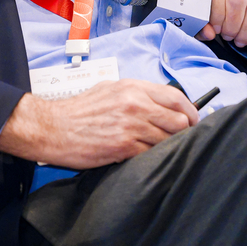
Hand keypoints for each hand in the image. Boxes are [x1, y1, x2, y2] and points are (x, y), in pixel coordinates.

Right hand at [0, 79, 198, 169]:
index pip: (176, 98)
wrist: (53, 127)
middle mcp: (135, 104)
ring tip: (160, 150)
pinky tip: (145, 157)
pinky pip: (151, 154)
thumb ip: (137, 95)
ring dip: (167, 147)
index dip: (191, 112)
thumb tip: (162, 105)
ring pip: (167, 140)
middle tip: (178, 139)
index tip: (193, 121)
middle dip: (183, 132)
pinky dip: (152, 157)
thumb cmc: (80, 111)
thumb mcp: (110, 90)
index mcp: (133, 88)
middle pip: (179, 121)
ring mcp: (131, 126)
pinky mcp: (123, 147)